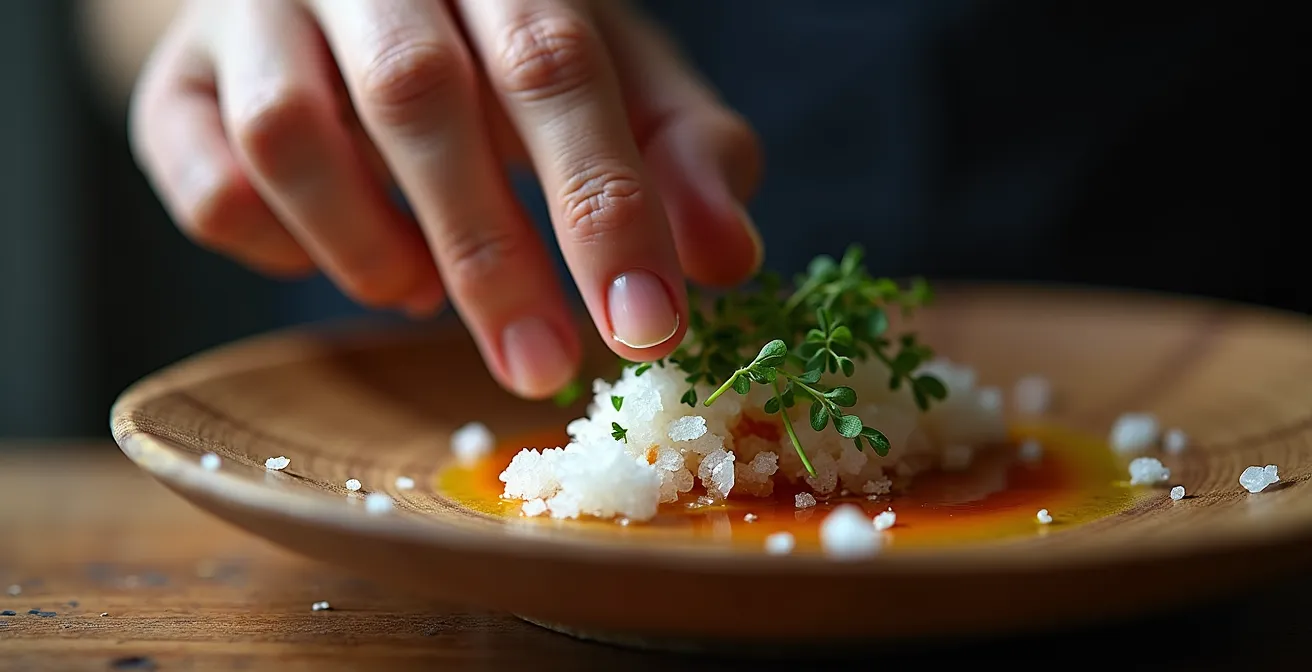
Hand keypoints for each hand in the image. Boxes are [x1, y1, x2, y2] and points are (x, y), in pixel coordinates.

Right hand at [130, 0, 762, 398]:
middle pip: (418, 95)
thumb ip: (680, 150)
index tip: (645, 326)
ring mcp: (256, 12)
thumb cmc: (508, 47)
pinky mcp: (178, 83)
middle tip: (544, 367)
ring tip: (418, 296)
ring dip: (367, 247)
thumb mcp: (616, 78)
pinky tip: (337, 258)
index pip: (553, 64)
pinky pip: (207, 180)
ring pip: (286, 133)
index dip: (603, 202)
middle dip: (491, 256)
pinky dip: (278, 247)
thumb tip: (730, 256)